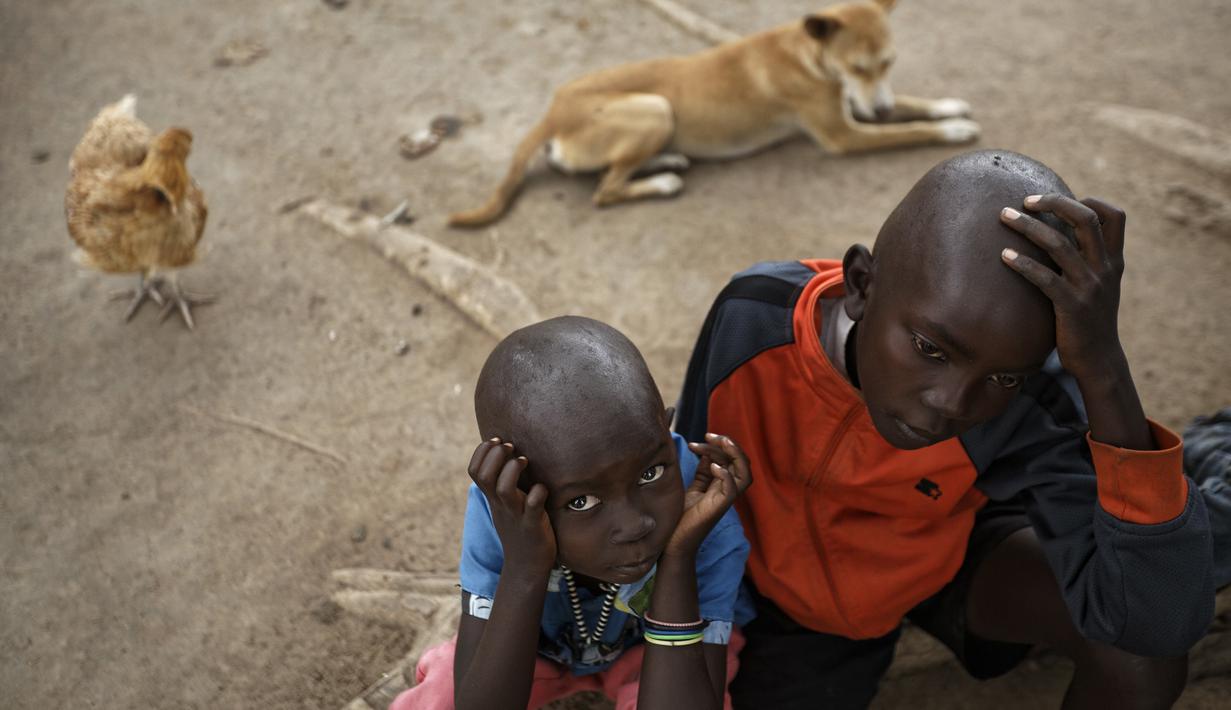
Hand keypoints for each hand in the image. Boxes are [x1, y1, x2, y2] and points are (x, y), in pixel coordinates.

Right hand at [468, 438, 556, 574]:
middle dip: (495, 454)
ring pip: (503, 489)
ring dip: (513, 469)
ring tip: (524, 461)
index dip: (482, 451)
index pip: (474, 470)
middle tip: (511, 447)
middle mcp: (501, 504)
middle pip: (484, 475)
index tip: (497, 441)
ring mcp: (516, 515)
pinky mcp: (533, 525)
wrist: (526, 566)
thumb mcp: (505, 504)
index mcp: (493, 498)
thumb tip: (507, 455)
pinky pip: (533, 507)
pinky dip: (538, 493)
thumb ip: (502, 483)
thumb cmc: (519, 528)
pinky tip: (543, 488)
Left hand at [665, 433, 752, 557]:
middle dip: (729, 445)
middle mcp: (726, 491)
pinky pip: (732, 490)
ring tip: (721, 442)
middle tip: (710, 435)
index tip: (701, 438)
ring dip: (735, 455)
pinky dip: (726, 476)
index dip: (719, 445)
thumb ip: (703, 472)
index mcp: (722, 485)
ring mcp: (724, 500)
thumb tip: (706, 452)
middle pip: (741, 463)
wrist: (672, 543)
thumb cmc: (682, 516)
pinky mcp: (718, 508)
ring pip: (744, 475)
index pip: (730, 459)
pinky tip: (714, 466)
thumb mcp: (693, 488)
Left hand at [999, 194, 1127, 383]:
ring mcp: (1089, 287)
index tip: (1060, 201)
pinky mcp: (1072, 306)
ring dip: (1029, 226)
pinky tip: (1004, 256)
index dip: (1090, 200)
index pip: (1115, 216)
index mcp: (1113, 261)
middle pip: (1086, 219)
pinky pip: (1045, 278)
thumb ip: (1086, 261)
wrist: (1098, 359)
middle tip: (1025, 200)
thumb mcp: (1097, 285)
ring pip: (1060, 244)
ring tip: (1004, 216)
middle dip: (1055, 202)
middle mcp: (1105, 269)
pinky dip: (1023, 263)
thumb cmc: (1089, 319)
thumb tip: (1057, 235)